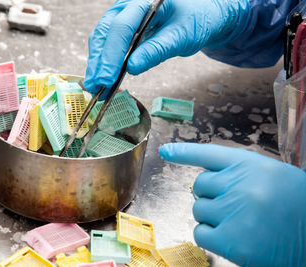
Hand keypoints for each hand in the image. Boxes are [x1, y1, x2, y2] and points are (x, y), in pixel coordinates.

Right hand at [84, 0, 249, 97]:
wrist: (202, 14)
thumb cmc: (196, 19)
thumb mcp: (181, 36)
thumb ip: (156, 50)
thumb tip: (131, 68)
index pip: (122, 27)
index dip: (112, 55)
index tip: (107, 79)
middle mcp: (129, 3)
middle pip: (106, 32)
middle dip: (99, 61)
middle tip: (95, 86)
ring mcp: (123, 13)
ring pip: (102, 37)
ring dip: (97, 63)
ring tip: (95, 86)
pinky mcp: (123, 25)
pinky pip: (108, 41)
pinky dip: (104, 60)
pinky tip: (102, 75)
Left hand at [159, 143, 305, 266]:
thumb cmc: (295, 205)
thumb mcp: (270, 176)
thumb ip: (238, 173)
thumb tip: (206, 180)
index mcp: (250, 164)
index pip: (208, 154)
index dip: (184, 153)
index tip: (165, 152)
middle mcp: (239, 184)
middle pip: (199, 185)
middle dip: (211, 196)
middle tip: (236, 205)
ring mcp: (234, 212)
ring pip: (198, 210)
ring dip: (213, 217)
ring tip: (241, 222)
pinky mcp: (231, 241)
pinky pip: (201, 233)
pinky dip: (211, 236)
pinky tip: (233, 237)